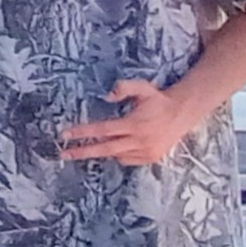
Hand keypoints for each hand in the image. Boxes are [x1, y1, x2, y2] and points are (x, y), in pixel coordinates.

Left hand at [59, 77, 194, 165]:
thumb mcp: (143, 87)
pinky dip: (119, 153)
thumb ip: (124, 87)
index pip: (103, 130)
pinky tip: (122, 143)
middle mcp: (140, 140)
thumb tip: (107, 95)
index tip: (65, 135)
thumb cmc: (158, 100)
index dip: (83, 132)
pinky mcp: (150, 158)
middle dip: (82, 152)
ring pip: (115, 155)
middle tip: (63, 155)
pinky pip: (126, 159)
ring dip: (102, 150)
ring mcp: (146, 152)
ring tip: (95, 143)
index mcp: (135, 124)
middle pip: (105, 149)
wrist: (182, 114)